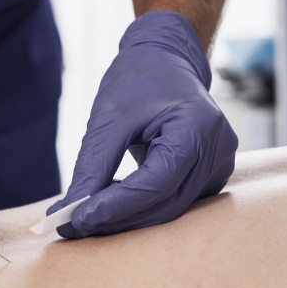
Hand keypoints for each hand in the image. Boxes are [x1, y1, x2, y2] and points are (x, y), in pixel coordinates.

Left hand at [50, 11, 237, 237]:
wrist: (166, 60)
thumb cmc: (139, 79)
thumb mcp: (109, 116)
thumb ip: (92, 167)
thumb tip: (68, 213)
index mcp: (199, 127)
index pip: (158, 183)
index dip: (117, 206)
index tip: (78, 220)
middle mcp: (217, 151)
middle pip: (164, 203)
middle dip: (117, 218)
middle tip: (72, 227)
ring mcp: (218, 166)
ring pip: (168, 209)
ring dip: (125, 218)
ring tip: (84, 217)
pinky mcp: (208, 176)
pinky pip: (172, 201)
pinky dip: (139, 207)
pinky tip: (109, 203)